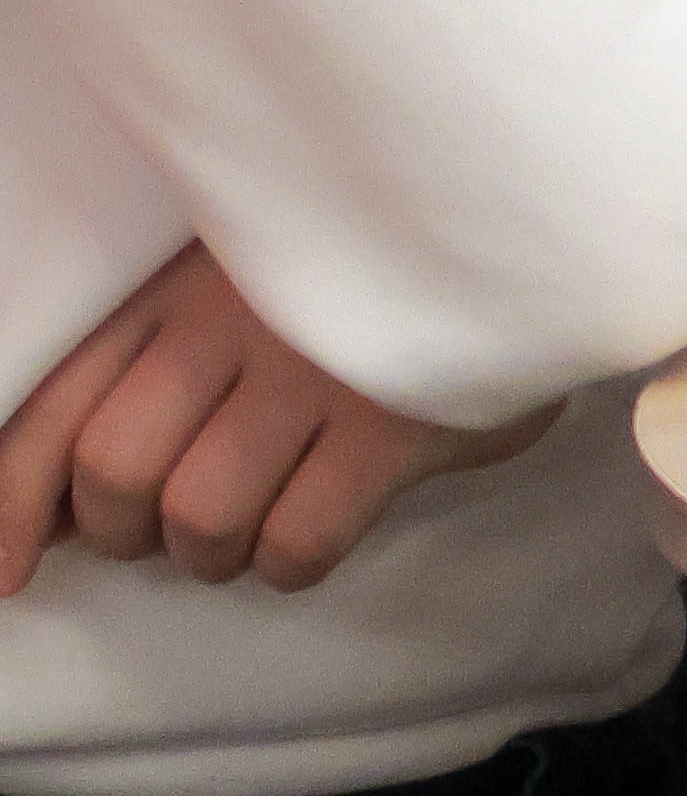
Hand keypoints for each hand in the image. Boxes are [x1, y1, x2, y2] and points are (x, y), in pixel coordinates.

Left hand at [0, 247, 559, 598]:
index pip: (54, 406)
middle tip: (171, 529)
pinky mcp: (399, 422)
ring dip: (212, 554)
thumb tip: (53, 508)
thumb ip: (151, 368)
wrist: (526, 226)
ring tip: (249, 529)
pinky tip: (314, 525)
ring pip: (201, 516)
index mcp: (183, 281)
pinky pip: (299, 539)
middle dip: (126, 534)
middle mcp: (238, 317)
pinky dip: (287, 560)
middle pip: (117, 473)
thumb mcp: (243, 285)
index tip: (9, 569)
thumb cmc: (362, 278)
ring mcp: (321, 369)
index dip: (10, 504)